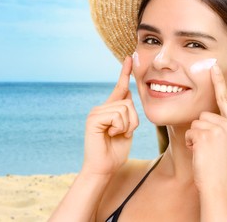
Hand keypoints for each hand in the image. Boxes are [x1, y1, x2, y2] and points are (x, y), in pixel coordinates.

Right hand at [82, 56, 138, 175]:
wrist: (104, 167)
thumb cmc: (116, 151)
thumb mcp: (126, 128)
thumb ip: (127, 112)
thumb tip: (129, 91)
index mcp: (110, 109)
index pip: (120, 88)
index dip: (125, 73)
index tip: (130, 58)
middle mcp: (101, 107)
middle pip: (129, 102)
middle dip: (133, 121)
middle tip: (122, 133)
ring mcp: (96, 112)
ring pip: (125, 108)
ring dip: (127, 126)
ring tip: (115, 135)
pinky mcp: (94, 118)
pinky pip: (117, 115)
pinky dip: (120, 128)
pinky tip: (110, 135)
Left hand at [185, 63, 226, 193]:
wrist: (221, 187)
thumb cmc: (223, 170)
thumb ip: (225, 130)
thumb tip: (210, 120)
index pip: (226, 100)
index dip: (219, 83)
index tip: (213, 67)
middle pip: (204, 115)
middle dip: (201, 130)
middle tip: (208, 149)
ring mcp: (220, 129)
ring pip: (196, 123)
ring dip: (195, 137)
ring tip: (205, 153)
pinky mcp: (207, 135)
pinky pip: (190, 132)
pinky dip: (190, 143)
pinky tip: (200, 154)